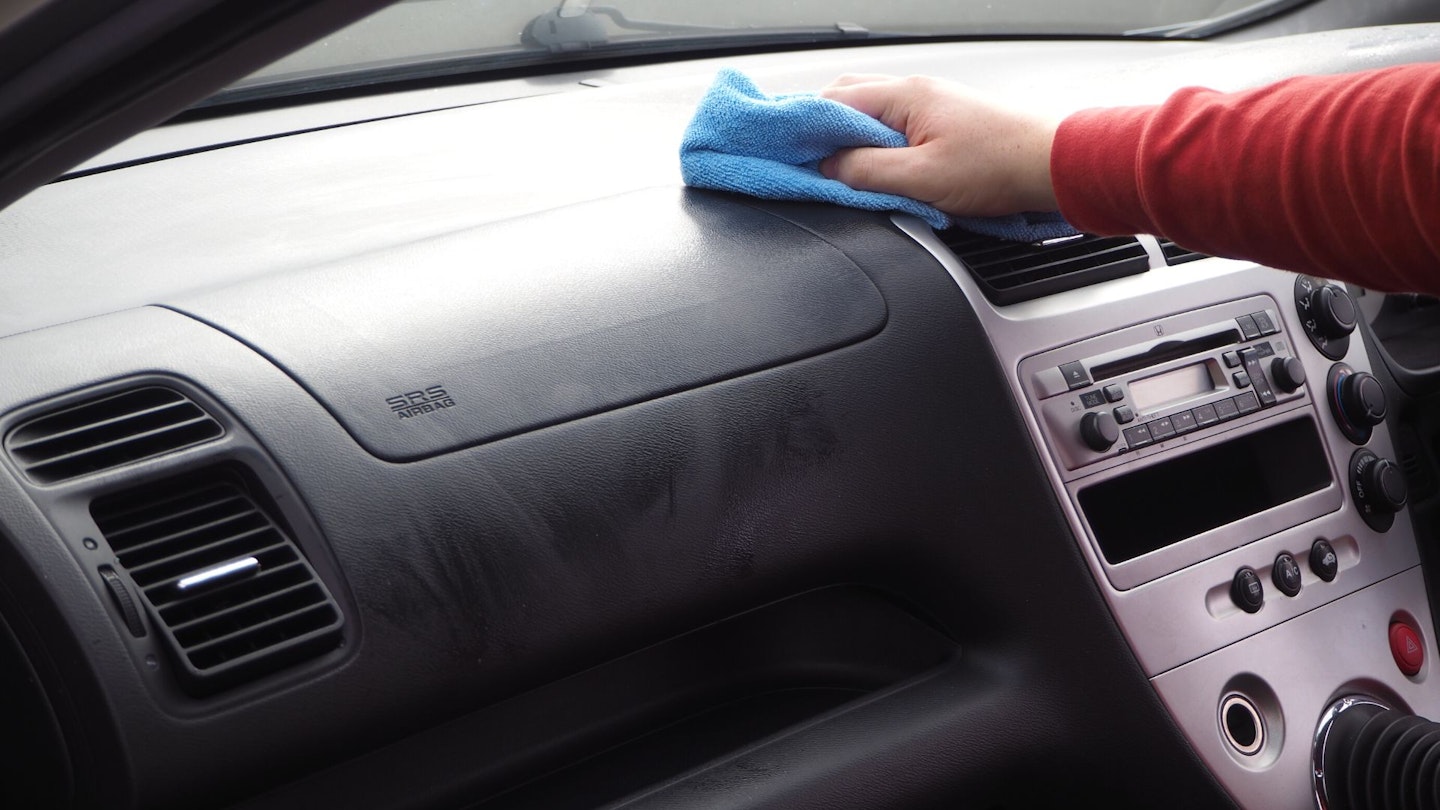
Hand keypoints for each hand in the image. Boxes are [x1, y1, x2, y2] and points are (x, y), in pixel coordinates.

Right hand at [819, 75, 1060, 216]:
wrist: (1053, 164)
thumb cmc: (998, 166)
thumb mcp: (922, 178)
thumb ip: (868, 172)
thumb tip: (828, 169)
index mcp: (905, 95)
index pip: (834, 100)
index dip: (805, 127)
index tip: (787, 152)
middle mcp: (915, 91)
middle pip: (849, 99)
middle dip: (823, 128)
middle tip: (806, 162)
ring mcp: (931, 104)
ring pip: (872, 114)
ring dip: (851, 138)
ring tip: (840, 170)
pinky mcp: (944, 122)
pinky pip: (895, 126)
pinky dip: (876, 143)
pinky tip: (877, 168)